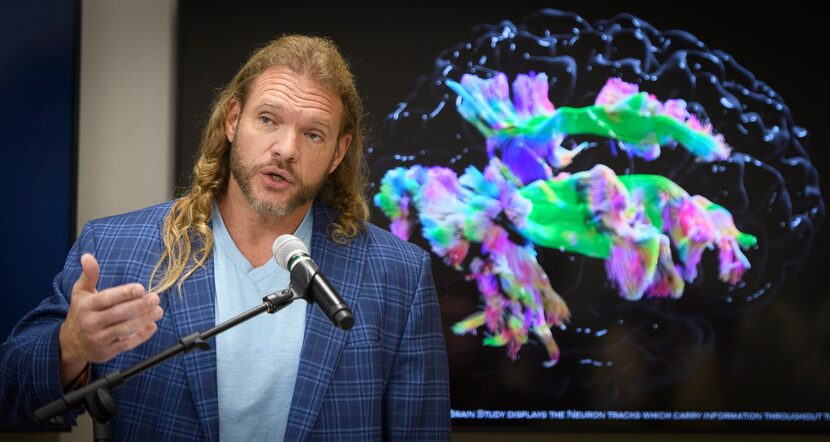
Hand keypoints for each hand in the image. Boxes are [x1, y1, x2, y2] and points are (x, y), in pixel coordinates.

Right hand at [58, 253, 163, 384]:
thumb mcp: (81, 293)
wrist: (70, 344)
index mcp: (87, 306)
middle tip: (155, 298)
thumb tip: (87, 256)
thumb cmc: (81, 312)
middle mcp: (91, 323)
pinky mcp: (107, 351)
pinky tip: (152, 326)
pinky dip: (141, 336)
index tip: (141, 288)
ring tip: (158, 310)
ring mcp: (99, 338)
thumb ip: (89, 275)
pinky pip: (127, 344)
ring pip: (125, 329)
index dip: (124, 293)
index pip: (107, 299)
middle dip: (139, 306)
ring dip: (144, 320)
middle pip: (119, 314)